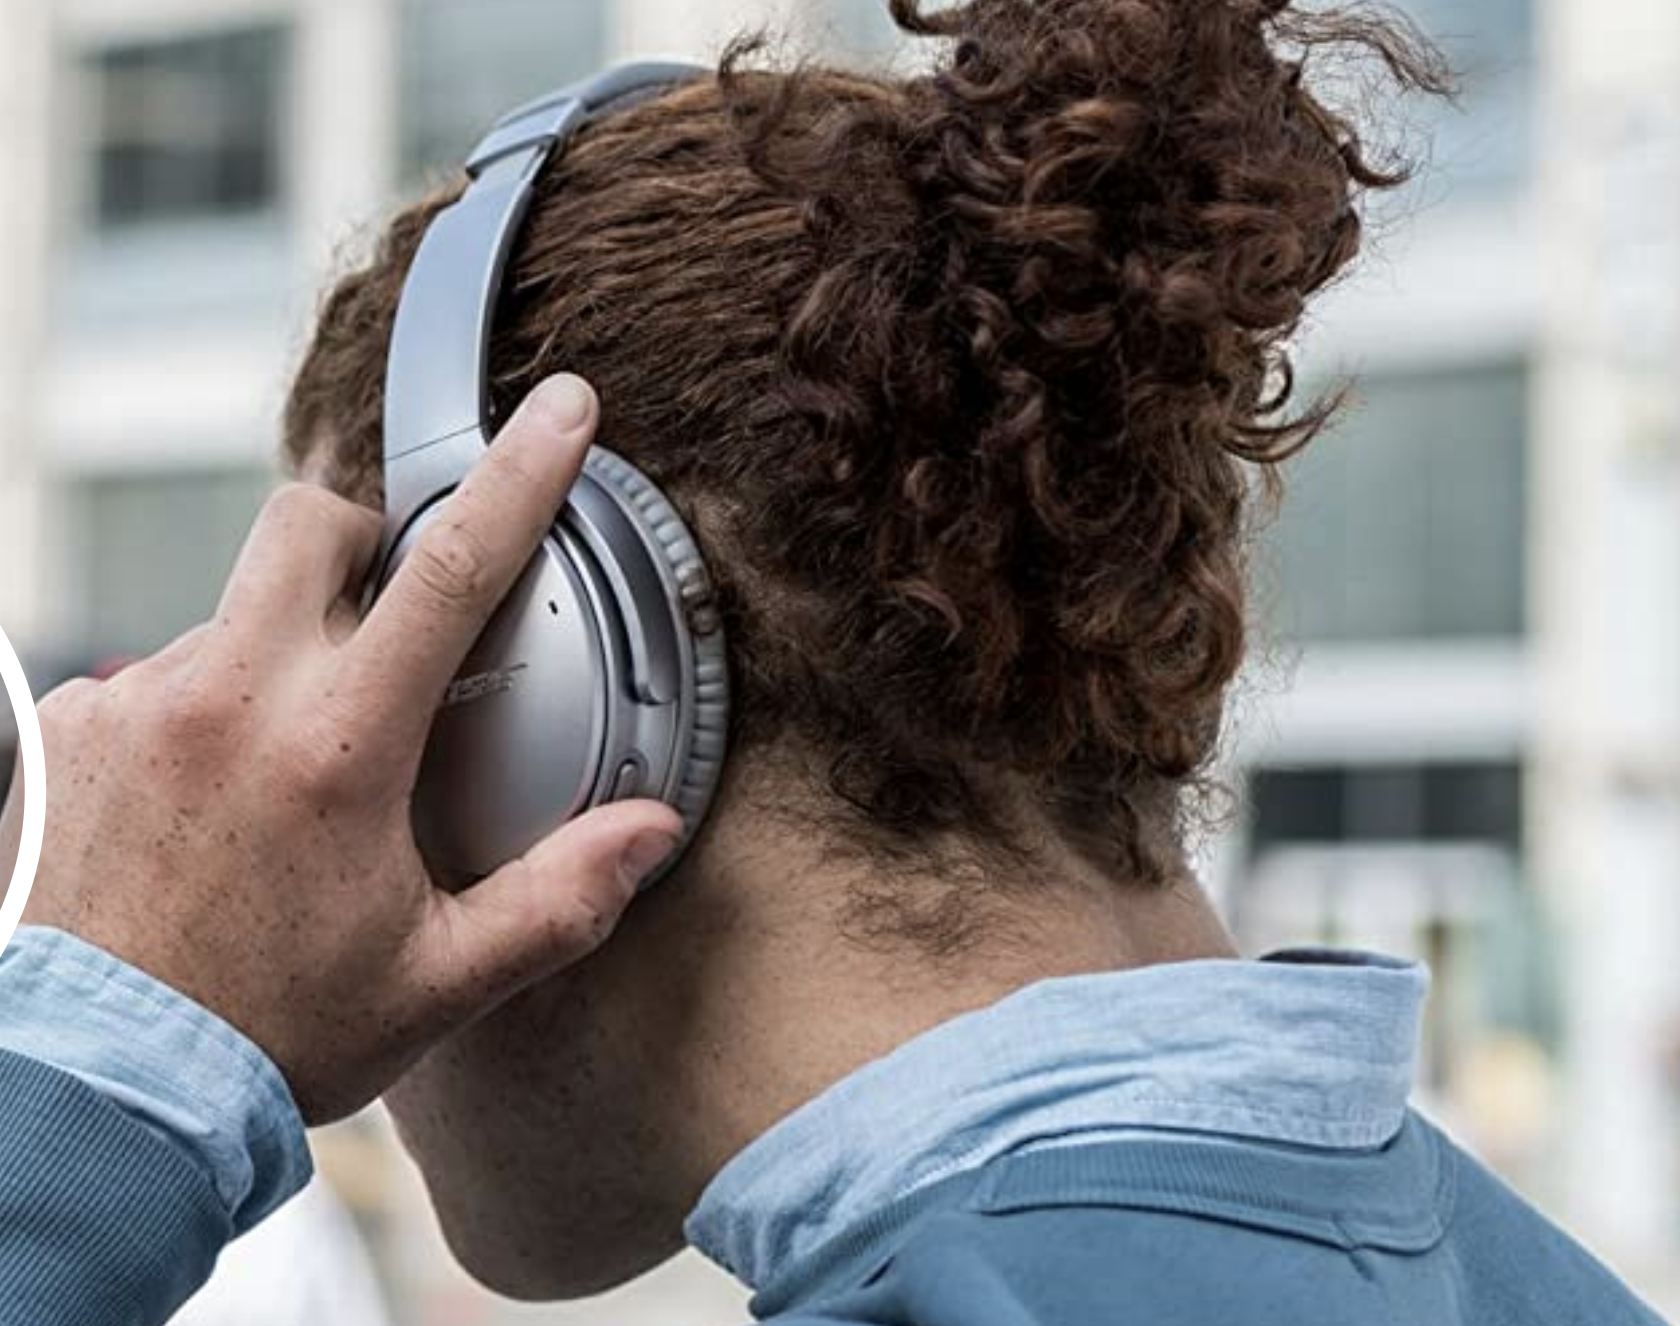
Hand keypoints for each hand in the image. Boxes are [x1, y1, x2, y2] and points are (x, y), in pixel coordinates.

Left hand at [8, 375, 681, 1123]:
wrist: (91, 1095)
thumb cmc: (264, 1035)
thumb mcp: (437, 979)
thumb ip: (559, 897)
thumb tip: (650, 833)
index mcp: (337, 748)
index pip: (450, 571)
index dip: (520, 476)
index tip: (558, 412)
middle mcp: (228, 698)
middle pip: (308, 521)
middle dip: (363, 534)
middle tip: (389, 610)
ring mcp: (135, 706)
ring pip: (230, 613)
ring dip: (278, 655)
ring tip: (281, 778)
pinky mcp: (66, 733)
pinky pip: (154, 678)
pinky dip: (198, 714)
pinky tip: (205, 809)